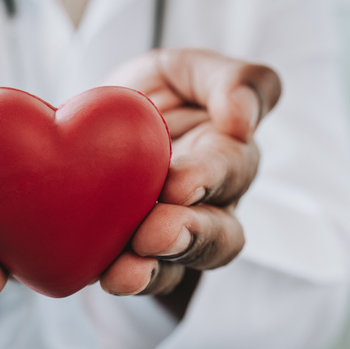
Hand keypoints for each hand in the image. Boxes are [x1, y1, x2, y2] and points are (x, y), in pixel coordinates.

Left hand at [100, 49, 280, 295]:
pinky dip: (126, 279)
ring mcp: (174, 232)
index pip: (231, 169)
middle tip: (154, 235)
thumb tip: (244, 119)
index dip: (208, 178)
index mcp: (227, 153)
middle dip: (189, 237)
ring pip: (181, 264)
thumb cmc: (161, 90)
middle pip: (219, 234)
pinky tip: (105, 277)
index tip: (179, 183)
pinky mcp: (135, 250)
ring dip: (155, 270)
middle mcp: (210, 202)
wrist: (105, 116)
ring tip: (125, 272)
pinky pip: (140, 275)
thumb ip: (233, 81)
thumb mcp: (191, 69)